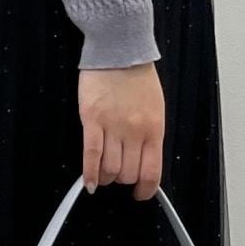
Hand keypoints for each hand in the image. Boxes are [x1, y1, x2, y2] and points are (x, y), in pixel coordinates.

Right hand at [78, 63, 164, 199]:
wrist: (119, 51)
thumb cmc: (138, 77)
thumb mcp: (155, 108)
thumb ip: (150, 135)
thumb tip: (144, 160)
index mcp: (154, 129)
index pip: (152, 172)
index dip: (145, 190)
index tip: (141, 194)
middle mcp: (135, 132)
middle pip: (128, 173)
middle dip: (123, 181)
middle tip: (118, 175)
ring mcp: (113, 127)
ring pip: (110, 169)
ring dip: (106, 178)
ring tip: (103, 174)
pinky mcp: (92, 120)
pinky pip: (91, 155)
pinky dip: (89, 173)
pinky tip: (89, 183)